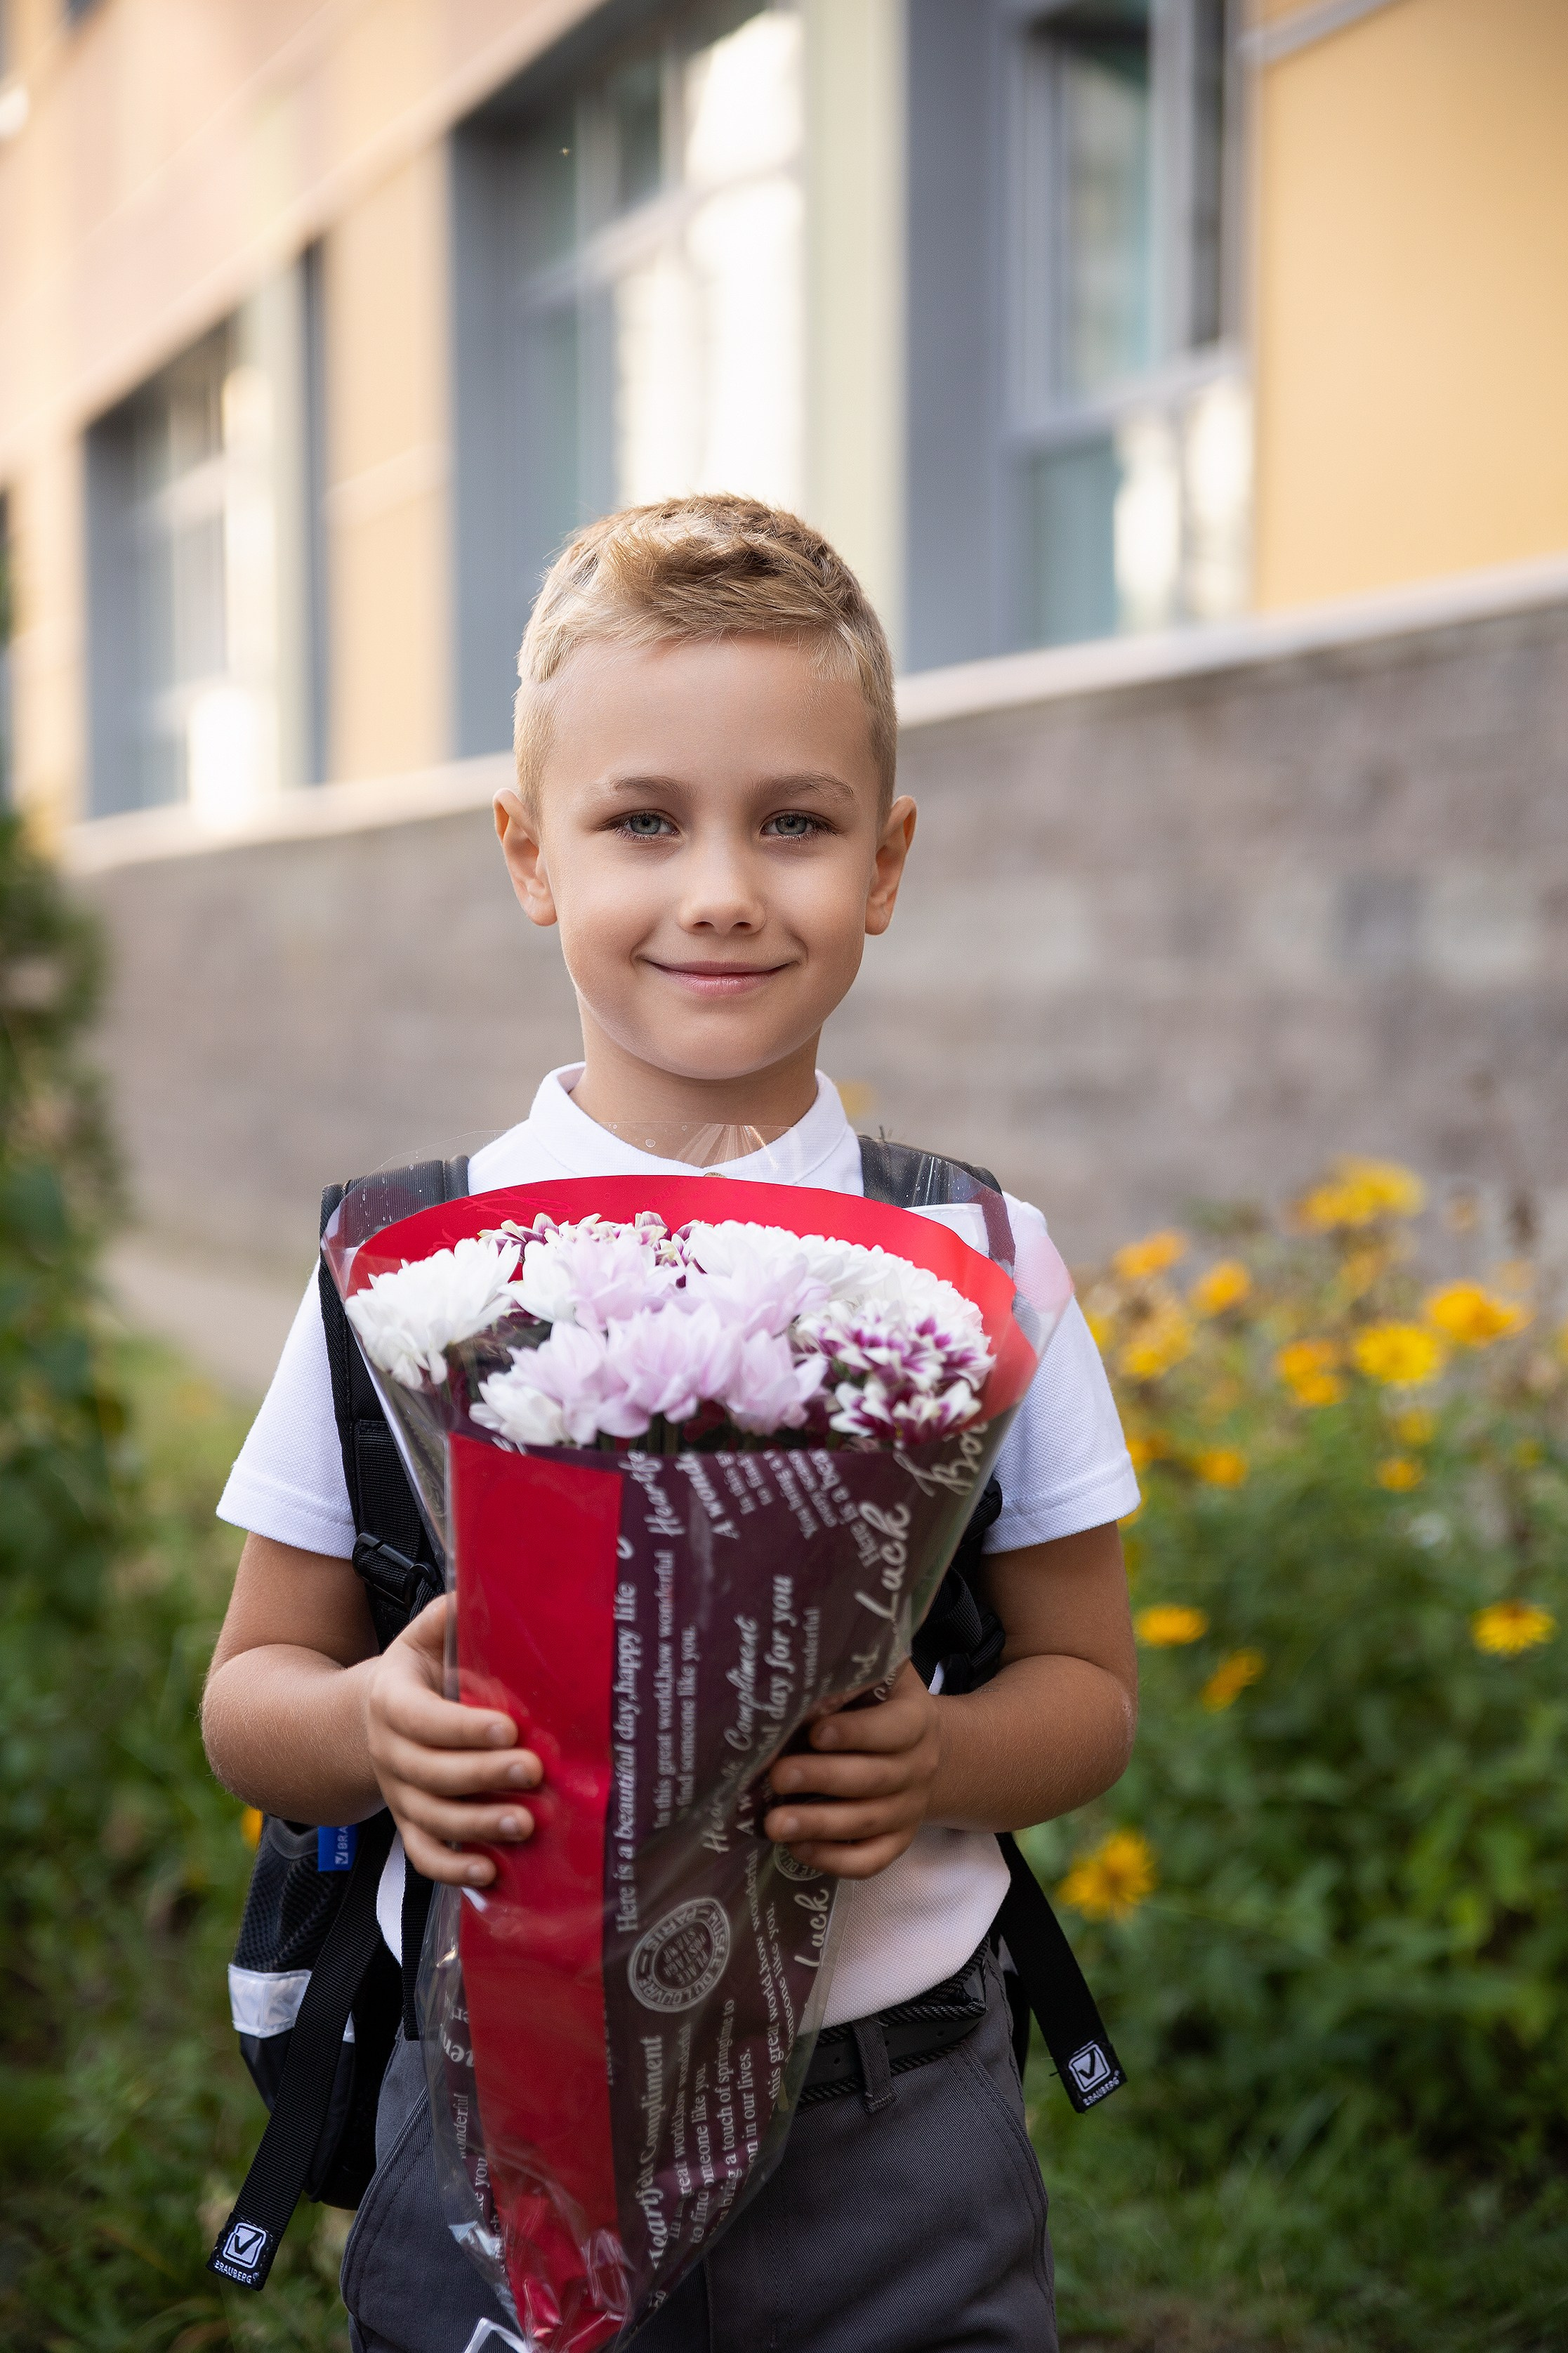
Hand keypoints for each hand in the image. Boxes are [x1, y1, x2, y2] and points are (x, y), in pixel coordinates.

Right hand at [361, 1595, 542, 1885]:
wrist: (367, 1721)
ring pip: (430, 1819)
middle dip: (483, 1776)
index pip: (422, 1719)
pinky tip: (491, 1873)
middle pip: (430, 1773)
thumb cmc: (416, 1673)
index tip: (510, 1728)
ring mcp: (397, 1794)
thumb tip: (490, 1581)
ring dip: (478, 1826)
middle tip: (534, 1771)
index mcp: (391, 1700)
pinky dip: (453, 1870)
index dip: (463, 1728)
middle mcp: (389, 1752)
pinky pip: (423, 1856)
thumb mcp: (423, 1636)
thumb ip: (450, 1615)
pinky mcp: (408, 1825)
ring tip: (526, 1823)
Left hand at [761, 1661, 943, 1879]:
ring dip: (818, 1825)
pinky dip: (835, 1860)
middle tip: (777, 1776)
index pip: (893, 1729)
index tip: (816, 1732)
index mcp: (916, 1720)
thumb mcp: (884, 1677)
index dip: (856, 1732)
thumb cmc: (884, 1705)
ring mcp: (909, 1810)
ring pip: (867, 1823)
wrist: (929, 1750)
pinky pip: (871, 1860)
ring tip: (773, 1824)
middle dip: (822, 1779)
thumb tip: (803, 1661)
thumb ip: (855, 1670)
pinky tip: (798, 1848)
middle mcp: (918, 1768)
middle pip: (872, 1779)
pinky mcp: (898, 1841)